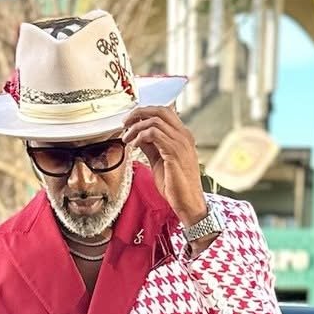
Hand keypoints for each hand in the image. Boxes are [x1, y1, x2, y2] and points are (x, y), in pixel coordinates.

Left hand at [122, 105, 207, 225]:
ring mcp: (180, 143)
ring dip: (136, 127)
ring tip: (127, 138)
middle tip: (125, 123)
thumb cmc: (176, 186)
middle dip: (138, 113)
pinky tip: (134, 145)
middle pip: (160, 110)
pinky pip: (154, 134)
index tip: (131, 120)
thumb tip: (138, 136)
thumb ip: (151, 146)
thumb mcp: (160, 160)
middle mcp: (184, 136)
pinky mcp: (174, 152)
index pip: (164, 112)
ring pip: (154, 121)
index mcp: (183, 136)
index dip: (145, 112)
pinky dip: (140, 136)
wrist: (188, 203)